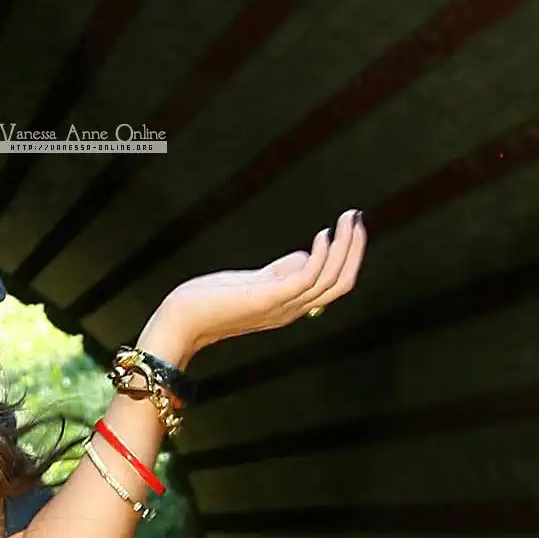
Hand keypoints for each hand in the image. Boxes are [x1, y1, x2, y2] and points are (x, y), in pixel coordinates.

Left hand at [141, 208, 366, 362]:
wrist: (182, 320)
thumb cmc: (212, 300)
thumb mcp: (256, 282)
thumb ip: (282, 271)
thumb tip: (306, 255)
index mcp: (291, 306)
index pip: (335, 285)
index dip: (350, 255)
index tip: (352, 225)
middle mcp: (292, 310)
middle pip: (341, 283)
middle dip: (354, 248)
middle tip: (357, 217)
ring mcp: (281, 306)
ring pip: (330, 280)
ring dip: (344, 246)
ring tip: (347, 219)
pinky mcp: (268, 298)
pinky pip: (307, 279)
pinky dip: (320, 256)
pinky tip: (322, 235)